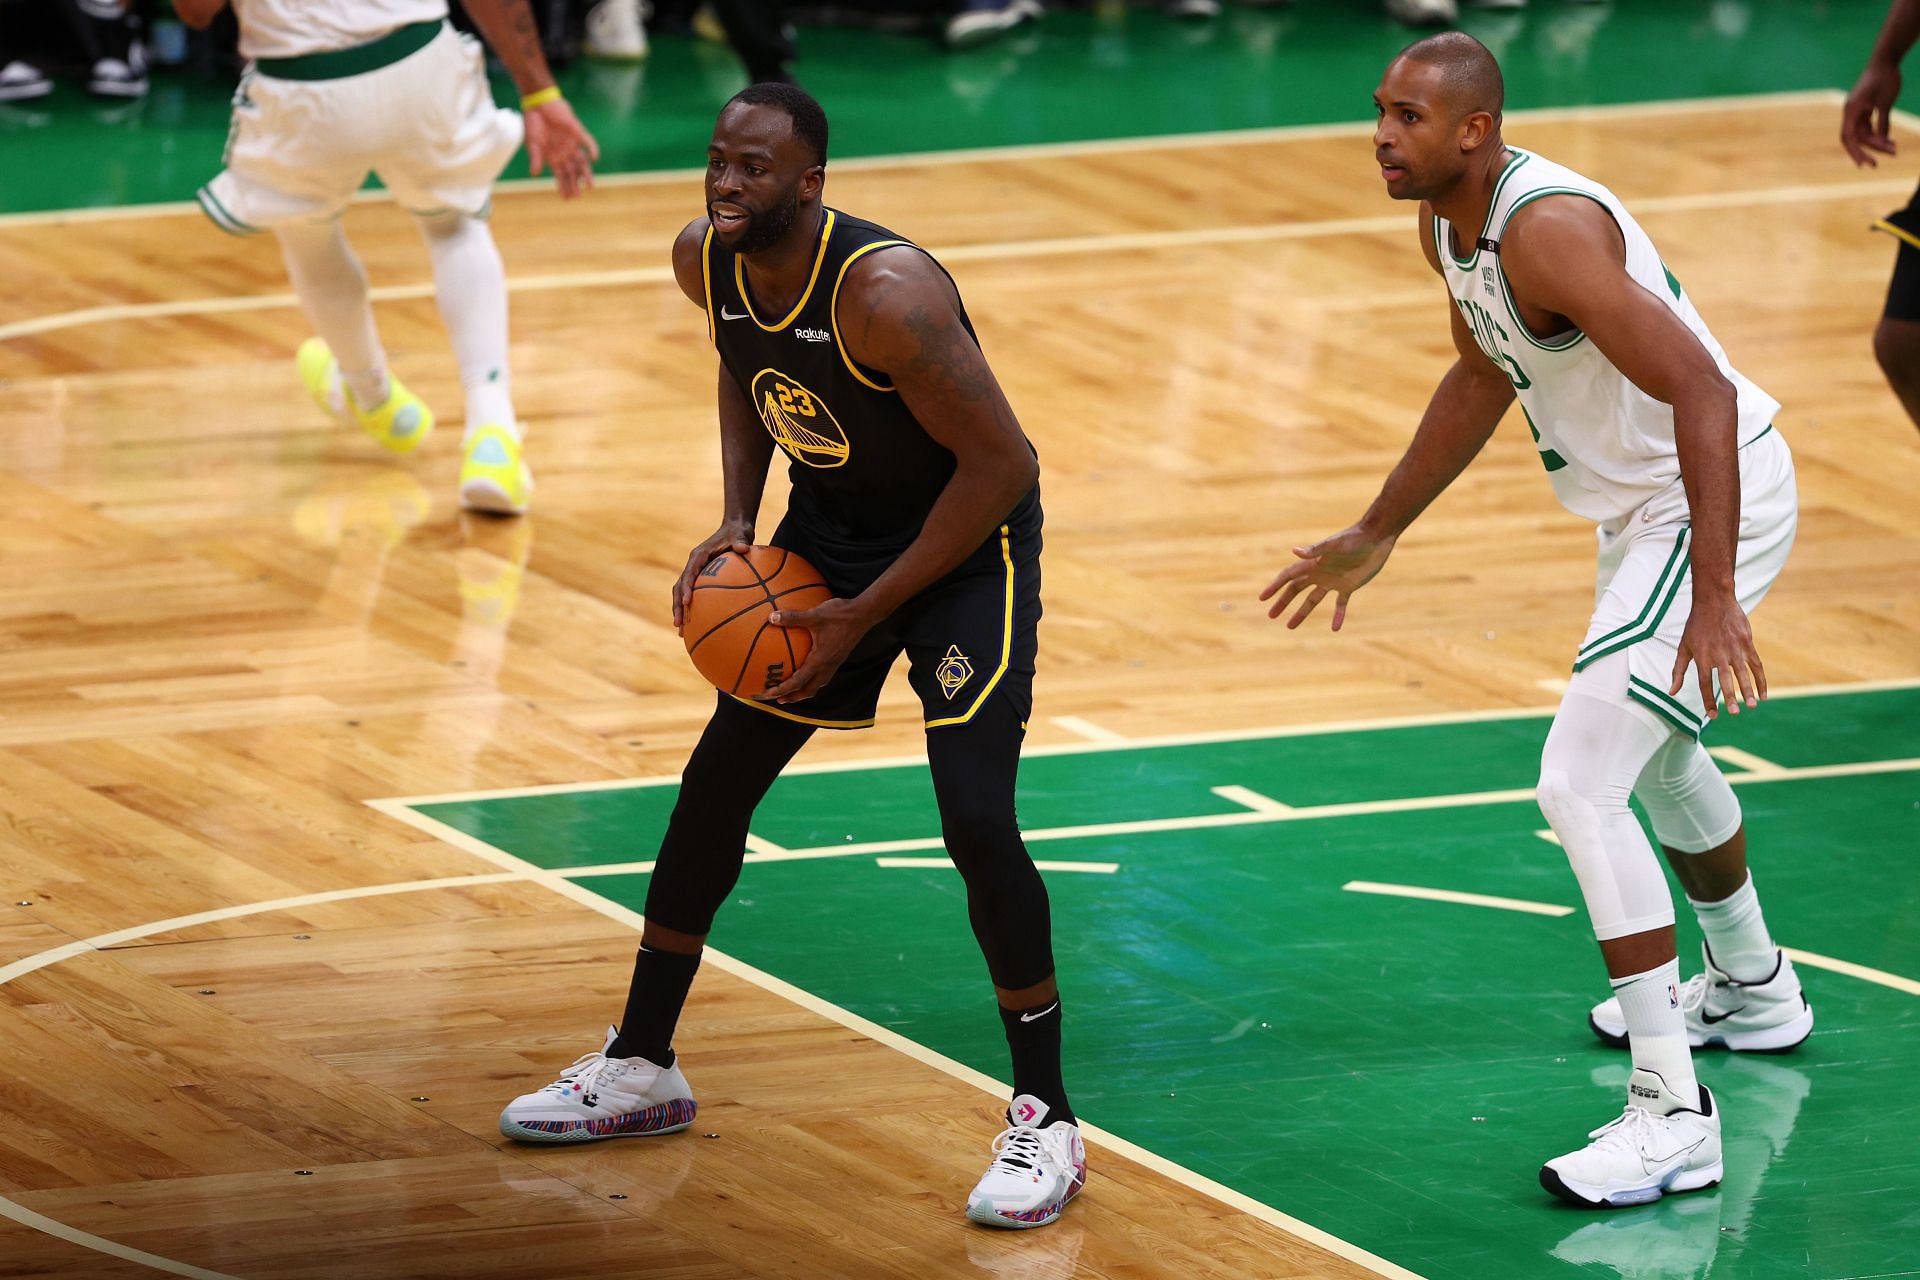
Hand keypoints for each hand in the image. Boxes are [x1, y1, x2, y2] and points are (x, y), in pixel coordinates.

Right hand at [525, 98, 599, 198]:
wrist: (538, 103)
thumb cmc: (533, 123)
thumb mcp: (532, 143)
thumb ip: (535, 158)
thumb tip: (534, 175)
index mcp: (553, 157)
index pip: (560, 175)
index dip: (563, 186)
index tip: (566, 199)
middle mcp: (564, 152)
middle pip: (572, 172)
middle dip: (574, 184)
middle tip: (578, 196)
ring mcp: (572, 143)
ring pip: (582, 162)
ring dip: (585, 173)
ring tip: (590, 186)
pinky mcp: (577, 132)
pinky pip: (588, 142)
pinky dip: (592, 149)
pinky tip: (594, 159)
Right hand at [673, 521, 754, 631]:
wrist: (734, 528)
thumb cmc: (738, 533)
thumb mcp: (741, 535)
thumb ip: (741, 542)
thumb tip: (743, 548)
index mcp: (699, 555)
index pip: (689, 573)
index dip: (687, 587)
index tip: (687, 602)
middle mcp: (693, 564)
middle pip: (679, 586)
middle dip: (677, 605)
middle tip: (678, 623)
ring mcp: (695, 571)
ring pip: (681, 593)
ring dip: (679, 610)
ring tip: (680, 630)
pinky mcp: (700, 577)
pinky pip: (693, 594)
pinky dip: (691, 608)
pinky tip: (695, 626)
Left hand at [759, 597, 876, 703]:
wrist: (863, 615)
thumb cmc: (839, 615)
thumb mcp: (814, 615)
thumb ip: (793, 617)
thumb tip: (771, 618)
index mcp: (820, 660)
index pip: (798, 682)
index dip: (782, 690)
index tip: (768, 694)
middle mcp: (827, 666)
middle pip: (809, 690)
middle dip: (793, 697)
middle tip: (778, 699)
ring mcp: (834, 663)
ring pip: (817, 685)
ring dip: (803, 690)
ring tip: (791, 689)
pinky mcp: (838, 658)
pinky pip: (823, 675)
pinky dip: (811, 679)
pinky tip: (805, 668)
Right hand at [1259, 525, 1397, 629]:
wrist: (1376, 537)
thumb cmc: (1354, 538)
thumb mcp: (1335, 545)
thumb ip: (1316, 549)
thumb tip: (1295, 552)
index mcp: (1313, 563)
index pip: (1289, 576)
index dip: (1275, 586)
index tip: (1262, 598)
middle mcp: (1320, 573)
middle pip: (1296, 589)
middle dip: (1283, 602)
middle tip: (1271, 615)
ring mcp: (1333, 581)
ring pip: (1312, 600)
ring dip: (1302, 612)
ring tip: (1290, 626)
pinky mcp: (1348, 586)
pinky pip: (1340, 605)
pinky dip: (1338, 616)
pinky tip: (1335, 628)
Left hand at [1671, 591, 1766, 718]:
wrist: (1714, 601)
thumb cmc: (1696, 626)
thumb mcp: (1683, 647)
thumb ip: (1678, 671)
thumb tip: (1671, 692)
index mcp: (1701, 656)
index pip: (1704, 683)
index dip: (1708, 700)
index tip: (1712, 715)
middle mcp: (1718, 654)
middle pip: (1724, 679)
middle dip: (1729, 697)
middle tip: (1734, 713)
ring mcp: (1734, 649)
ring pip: (1743, 673)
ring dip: (1748, 690)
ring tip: (1751, 706)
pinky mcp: (1747, 643)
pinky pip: (1757, 665)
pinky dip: (1761, 680)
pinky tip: (1763, 694)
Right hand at [1842, 60, 1900, 166]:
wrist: (1885, 60)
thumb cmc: (1885, 77)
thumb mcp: (1886, 101)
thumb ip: (1882, 121)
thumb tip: (1881, 140)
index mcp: (1851, 109)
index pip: (1848, 137)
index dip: (1855, 152)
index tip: (1864, 164)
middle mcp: (1851, 113)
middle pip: (1856, 138)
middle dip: (1868, 150)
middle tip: (1881, 162)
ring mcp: (1857, 112)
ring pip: (1864, 134)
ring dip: (1877, 143)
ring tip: (1894, 150)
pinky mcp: (1864, 110)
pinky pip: (1869, 128)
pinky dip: (1878, 135)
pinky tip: (1890, 141)